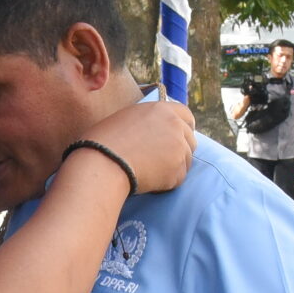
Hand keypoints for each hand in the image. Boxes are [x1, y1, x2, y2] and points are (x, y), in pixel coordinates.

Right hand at [79, 99, 195, 194]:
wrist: (103, 162)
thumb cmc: (105, 140)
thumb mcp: (128, 117)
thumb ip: (150, 120)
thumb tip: (157, 129)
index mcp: (163, 110)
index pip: (186, 116)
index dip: (184, 127)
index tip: (178, 137)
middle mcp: (175, 126)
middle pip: (190, 140)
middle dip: (179, 150)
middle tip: (160, 160)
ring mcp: (179, 149)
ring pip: (186, 161)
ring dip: (173, 167)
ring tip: (149, 171)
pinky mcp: (177, 171)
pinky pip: (178, 178)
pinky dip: (167, 182)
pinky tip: (148, 180)